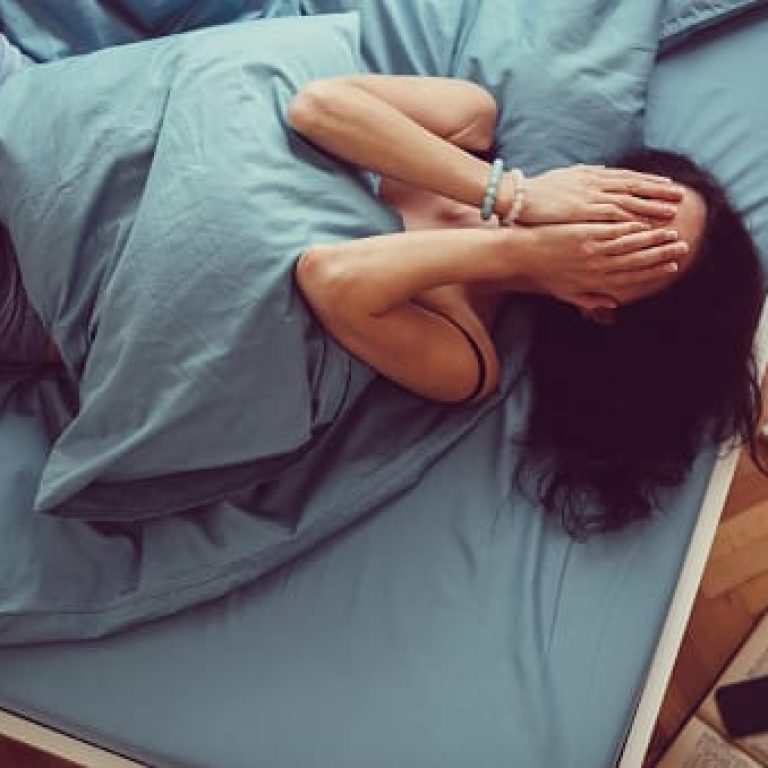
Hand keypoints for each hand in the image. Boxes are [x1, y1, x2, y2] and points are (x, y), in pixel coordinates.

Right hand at [507, 165, 684, 225]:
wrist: (518, 196)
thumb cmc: (537, 192)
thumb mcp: (565, 178)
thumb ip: (583, 178)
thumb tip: (598, 174)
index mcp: (591, 174)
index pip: (627, 176)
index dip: (649, 181)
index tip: (668, 184)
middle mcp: (594, 182)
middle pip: (633, 186)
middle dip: (658, 191)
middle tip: (680, 196)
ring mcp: (589, 196)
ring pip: (627, 200)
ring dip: (650, 206)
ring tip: (671, 213)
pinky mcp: (581, 210)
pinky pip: (610, 215)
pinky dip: (629, 218)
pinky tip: (643, 225)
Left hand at [517, 220, 687, 310]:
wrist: (522, 256)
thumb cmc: (544, 274)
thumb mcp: (566, 294)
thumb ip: (591, 300)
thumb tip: (613, 304)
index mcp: (595, 282)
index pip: (631, 277)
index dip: (653, 271)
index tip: (672, 266)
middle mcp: (597, 267)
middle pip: (636, 261)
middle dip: (661, 255)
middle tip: (682, 247)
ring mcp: (591, 250)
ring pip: (629, 245)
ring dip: (653, 240)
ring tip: (671, 232)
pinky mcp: (585, 233)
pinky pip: (614, 231)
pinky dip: (632, 228)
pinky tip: (646, 222)